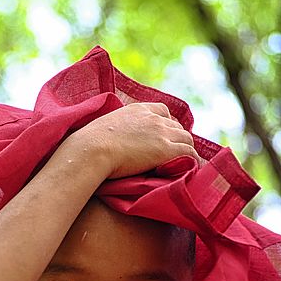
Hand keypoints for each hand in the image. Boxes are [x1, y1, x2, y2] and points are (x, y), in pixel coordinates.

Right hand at [66, 102, 201, 178]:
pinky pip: (190, 154)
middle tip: (173, 156)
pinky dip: (191, 161)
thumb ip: (114, 131)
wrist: (91, 150)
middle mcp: (153, 118)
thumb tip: (108, 143)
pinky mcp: (166, 149)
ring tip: (180, 165)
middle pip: (177, 127)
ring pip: (187, 139)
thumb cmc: (89, 145)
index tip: (162, 138)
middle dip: (177, 140)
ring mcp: (161, 133)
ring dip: (185, 151)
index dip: (166, 125)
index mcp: (137, 110)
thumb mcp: (103, 129)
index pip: (162, 111)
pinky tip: (187, 170)